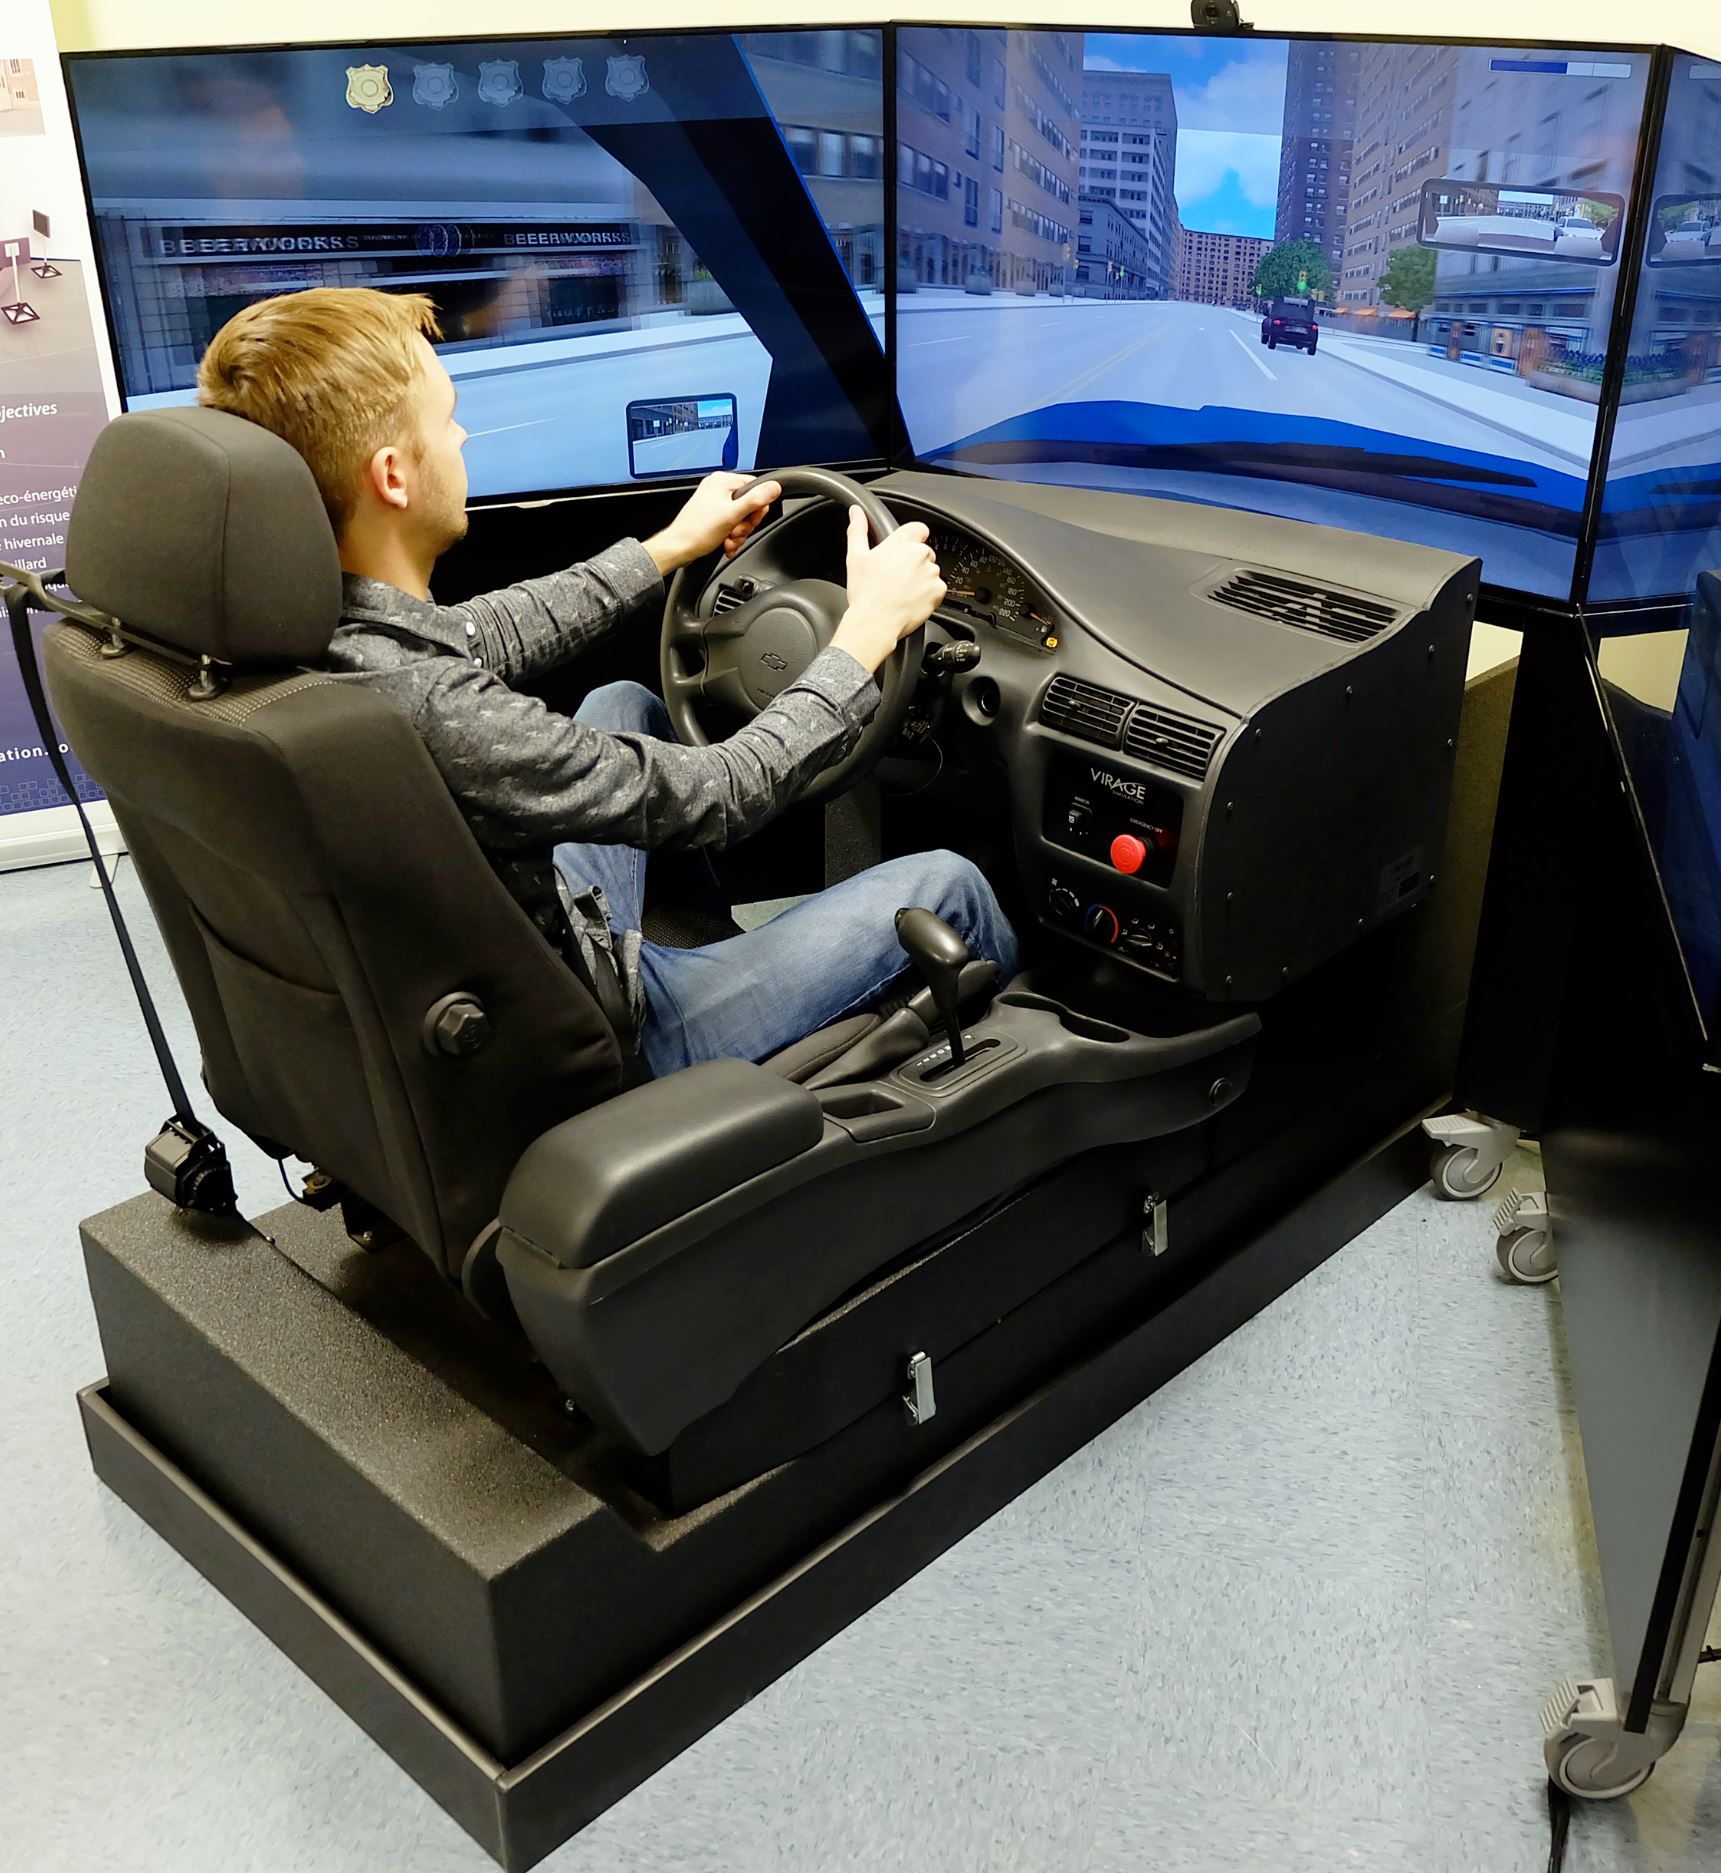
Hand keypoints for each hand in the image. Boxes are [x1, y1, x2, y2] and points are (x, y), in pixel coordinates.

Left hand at [645, 473, 781, 573]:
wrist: (679, 548)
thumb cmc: (697, 532)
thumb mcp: (732, 515)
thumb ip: (755, 500)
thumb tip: (775, 487)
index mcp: (722, 481)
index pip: (756, 488)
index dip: (757, 508)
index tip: (749, 520)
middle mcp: (718, 488)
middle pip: (749, 505)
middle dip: (746, 524)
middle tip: (735, 532)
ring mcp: (715, 501)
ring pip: (742, 517)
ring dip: (739, 533)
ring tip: (729, 540)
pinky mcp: (712, 514)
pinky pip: (732, 523)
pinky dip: (732, 535)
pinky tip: (726, 543)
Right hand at [831, 507, 945, 674]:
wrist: (875, 622)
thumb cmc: (865, 593)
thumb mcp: (856, 557)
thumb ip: (858, 530)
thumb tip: (856, 511)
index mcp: (901, 542)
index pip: (919, 528)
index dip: (913, 539)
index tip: (904, 550)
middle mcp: (920, 554)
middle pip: (924, 552)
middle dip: (914, 563)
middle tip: (897, 578)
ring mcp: (931, 573)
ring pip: (931, 571)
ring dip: (921, 578)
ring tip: (902, 592)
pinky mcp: (938, 591)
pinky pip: (937, 588)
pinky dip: (928, 594)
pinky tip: (911, 600)